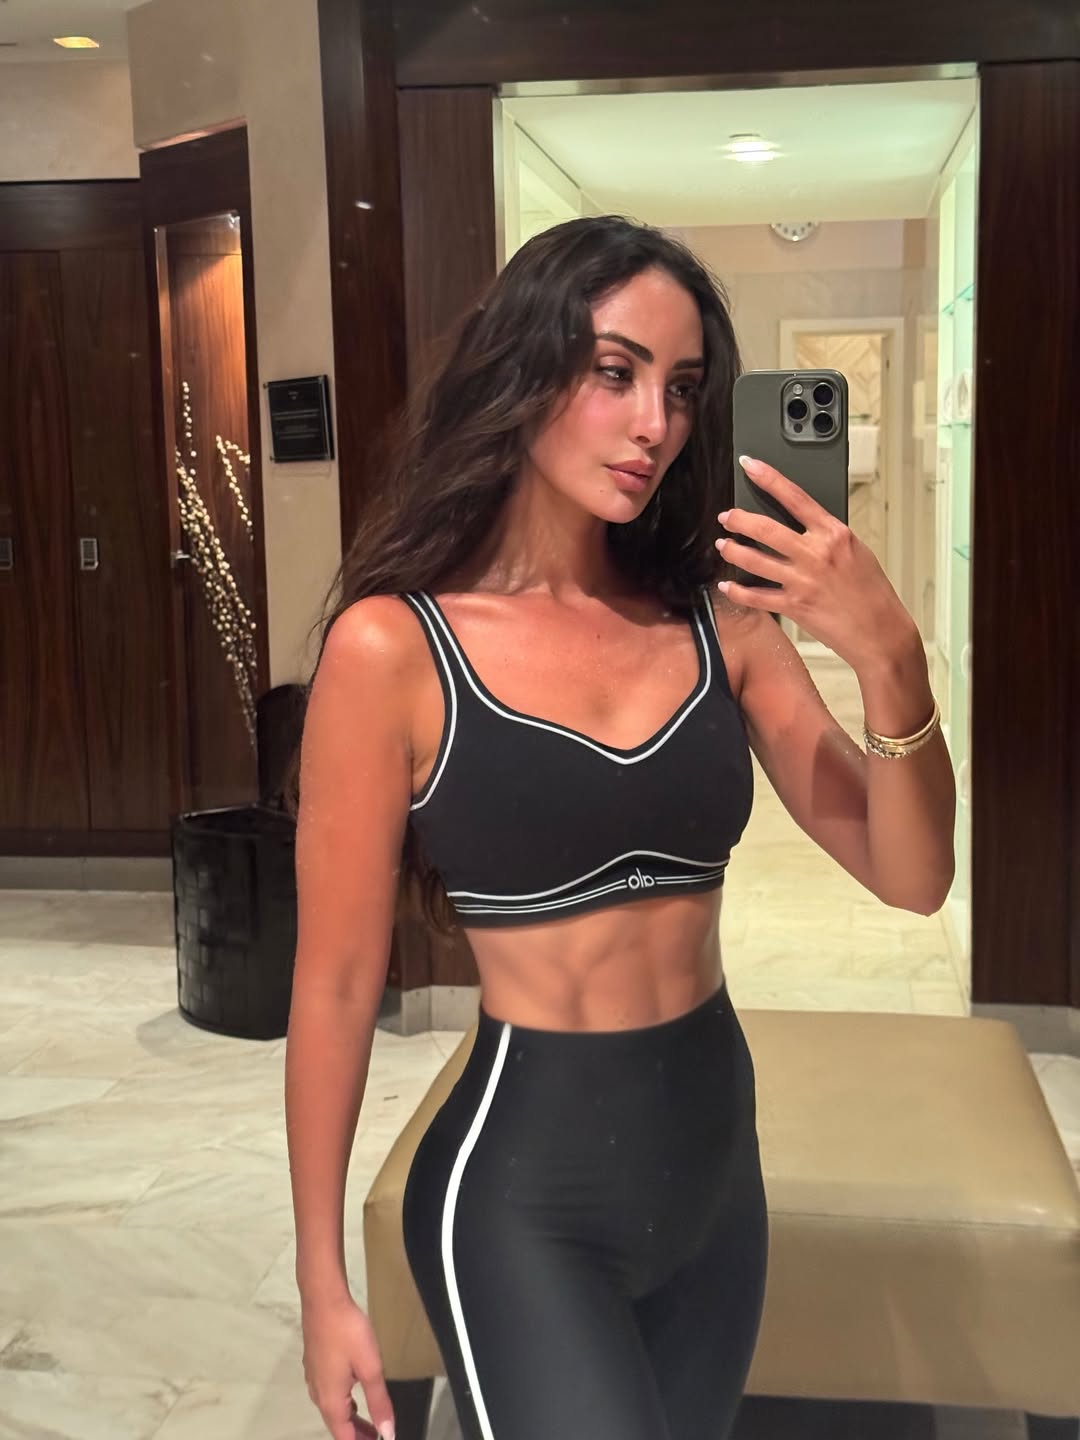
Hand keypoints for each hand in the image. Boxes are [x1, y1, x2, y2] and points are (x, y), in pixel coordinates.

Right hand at [302, 1293, 395, 1439]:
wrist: (323, 1299)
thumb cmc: (348, 1333)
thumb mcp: (370, 1367)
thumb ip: (379, 1402)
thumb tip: (388, 1433)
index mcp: (331, 1401)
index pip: (344, 1437)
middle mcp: (318, 1394)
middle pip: (337, 1425)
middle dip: (358, 1434)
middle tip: (380, 1436)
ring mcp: (314, 1378)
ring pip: (333, 1409)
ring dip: (351, 1419)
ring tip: (371, 1423)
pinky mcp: (315, 1364)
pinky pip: (330, 1394)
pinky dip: (344, 1404)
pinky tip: (355, 1396)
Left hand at [715, 455, 915, 670]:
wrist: (880, 631)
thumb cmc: (872, 592)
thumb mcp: (855, 551)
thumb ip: (827, 537)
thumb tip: (802, 527)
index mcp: (833, 533)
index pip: (795, 496)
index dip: (768, 478)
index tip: (750, 465)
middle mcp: (815, 553)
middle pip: (765, 527)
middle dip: (738, 519)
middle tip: (726, 517)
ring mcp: (802, 580)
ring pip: (753, 559)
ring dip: (732, 551)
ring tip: (723, 546)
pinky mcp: (794, 606)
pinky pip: (755, 596)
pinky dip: (737, 591)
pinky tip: (727, 586)